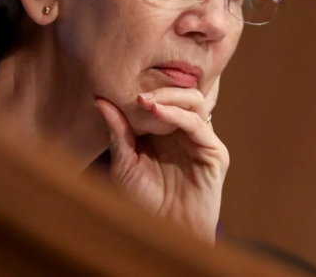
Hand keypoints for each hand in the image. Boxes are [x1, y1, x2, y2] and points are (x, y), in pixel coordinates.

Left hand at [94, 79, 228, 243]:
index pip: (163, 97)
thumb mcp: (123, 162)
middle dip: (160, 88)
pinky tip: (156, 112)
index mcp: (165, 130)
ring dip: (169, 97)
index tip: (121, 84)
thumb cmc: (141, 201)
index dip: (147, 87)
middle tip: (136, 92)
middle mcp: (185, 132)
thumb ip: (117, 130)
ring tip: (144, 101)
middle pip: (182, 93)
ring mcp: (201, 141)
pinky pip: (198, 125)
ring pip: (194, 102)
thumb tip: (100, 99)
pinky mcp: (214, 154)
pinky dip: (177, 114)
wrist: (161, 232)